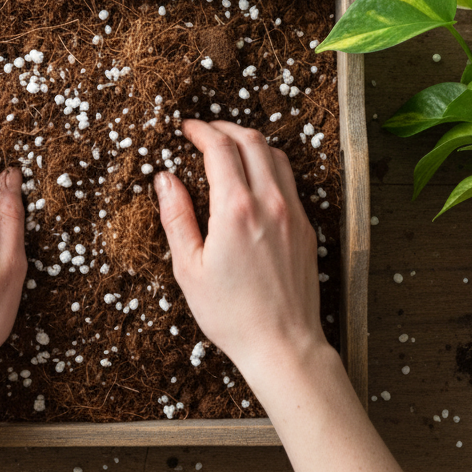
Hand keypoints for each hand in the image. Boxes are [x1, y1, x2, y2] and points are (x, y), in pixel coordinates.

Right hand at [154, 119, 327, 386]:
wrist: (283, 344)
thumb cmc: (231, 314)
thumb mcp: (189, 268)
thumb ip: (176, 217)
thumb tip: (165, 178)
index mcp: (236, 210)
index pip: (220, 148)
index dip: (201, 131)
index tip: (186, 128)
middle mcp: (270, 203)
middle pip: (252, 141)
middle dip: (226, 128)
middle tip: (205, 131)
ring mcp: (293, 214)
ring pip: (276, 156)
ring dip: (251, 143)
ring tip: (229, 148)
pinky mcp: (306, 227)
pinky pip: (289, 181)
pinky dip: (269, 166)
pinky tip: (252, 180)